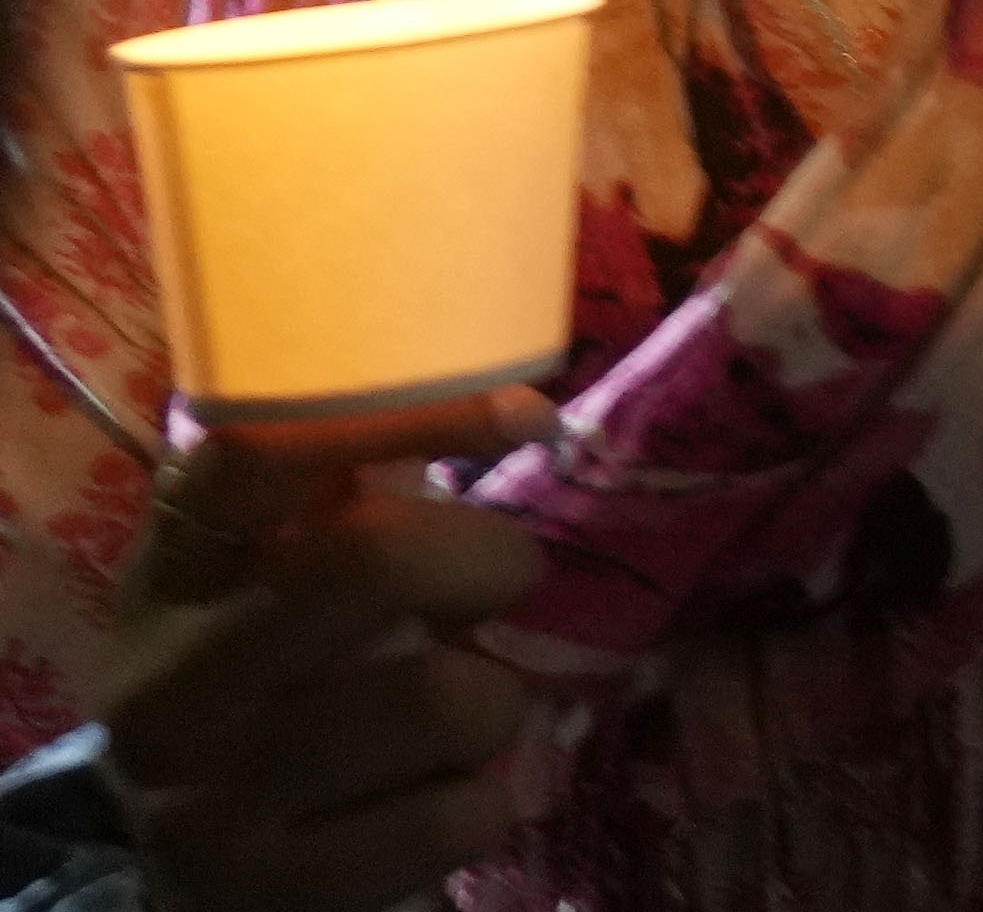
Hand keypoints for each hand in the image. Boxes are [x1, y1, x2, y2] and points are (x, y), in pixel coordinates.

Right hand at [103, 394, 551, 911]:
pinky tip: (440, 793)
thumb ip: (335, 505)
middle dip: (488, 562)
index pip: (259, 458)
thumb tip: (507, 409)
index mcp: (170, 583)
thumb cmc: (255, 687)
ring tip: (459, 709)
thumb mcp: (251, 588)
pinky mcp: (267, 891)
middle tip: (495, 586)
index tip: (522, 409)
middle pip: (377, 563)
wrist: (179, 864)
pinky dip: (484, 798)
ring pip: (445, 699)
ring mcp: (211, 799)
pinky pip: (456, 814)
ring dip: (496, 699)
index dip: (404, 415)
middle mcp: (173, 685)